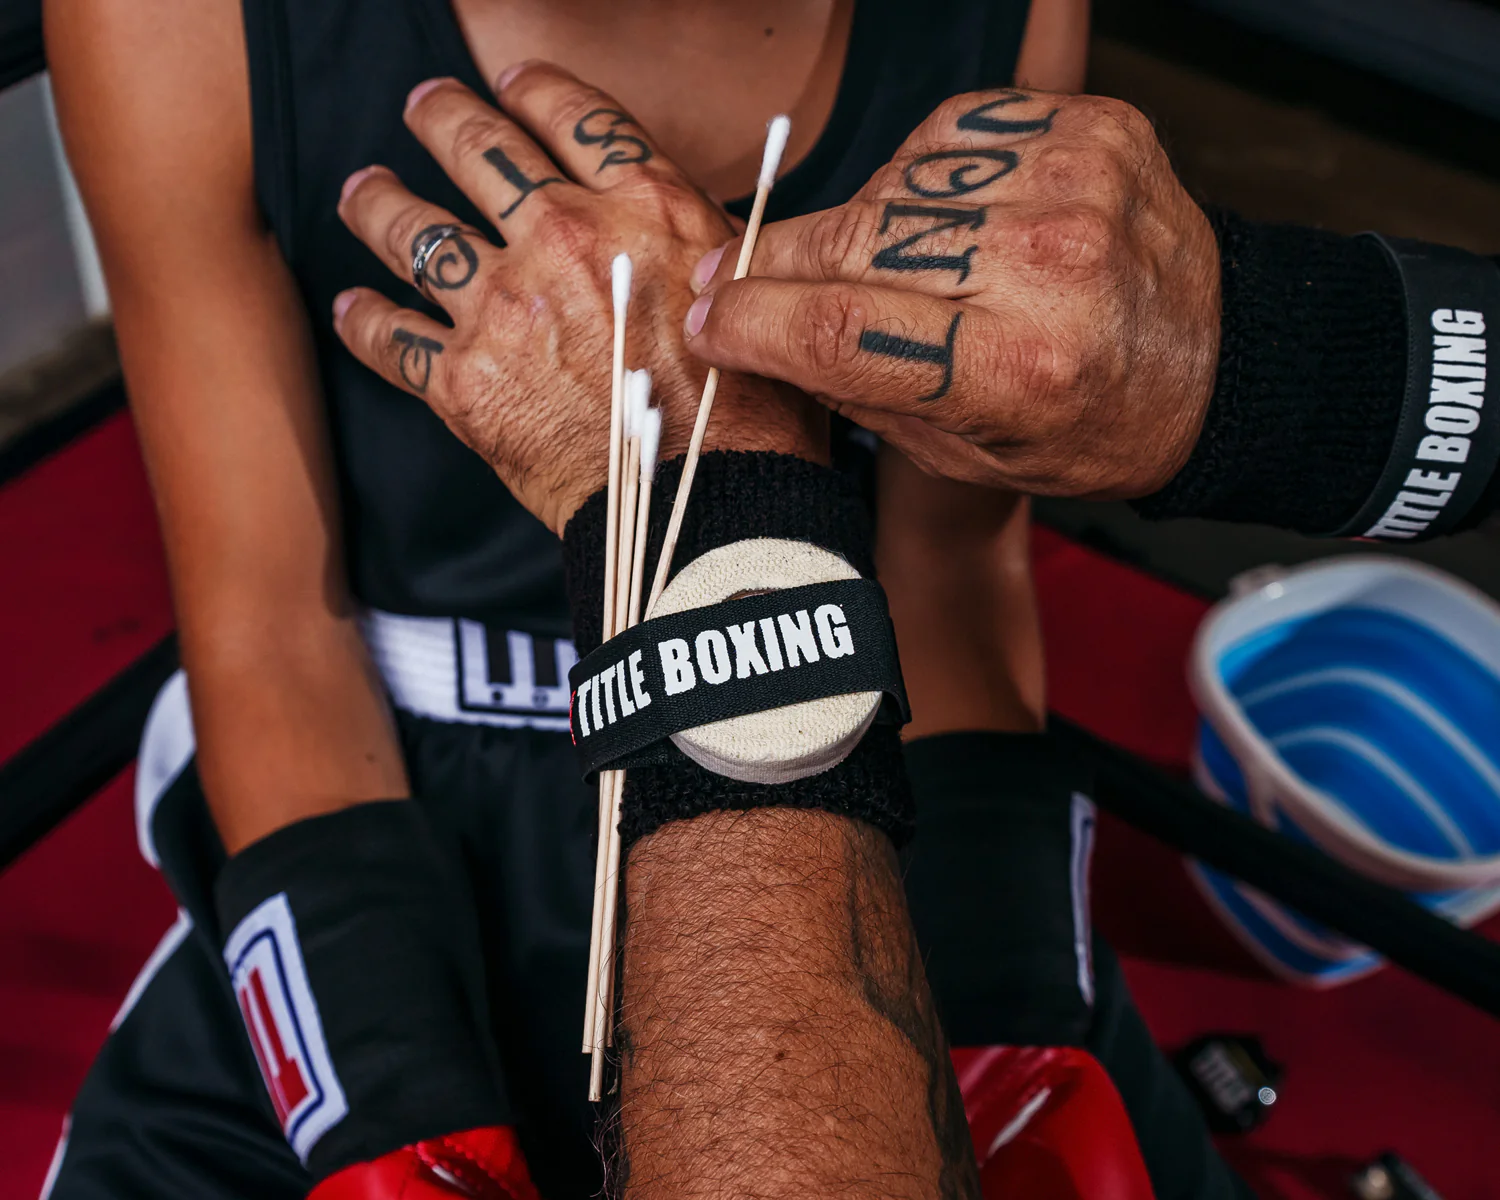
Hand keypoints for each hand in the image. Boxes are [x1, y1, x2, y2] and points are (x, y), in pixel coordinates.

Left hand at [333, 63, 822, 534]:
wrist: (705, 503)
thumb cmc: (748, 415)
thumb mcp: (750, 295)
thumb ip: (699, 244)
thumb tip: (675, 232)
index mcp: (642, 207)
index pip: (570, 116)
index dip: (530, 90)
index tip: (507, 84)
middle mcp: (564, 239)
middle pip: (478, 149)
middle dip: (441, 117)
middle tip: (422, 106)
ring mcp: (505, 306)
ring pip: (415, 231)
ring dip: (379, 203)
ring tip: (362, 190)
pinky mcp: (466, 380)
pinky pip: (394, 339)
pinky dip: (365, 322)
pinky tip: (350, 308)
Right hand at [683, 89, 1219, 498]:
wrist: (1217, 357)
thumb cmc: (1088, 422)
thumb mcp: (970, 455)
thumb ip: (860, 393)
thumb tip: (754, 332)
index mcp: (1019, 369)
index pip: (840, 328)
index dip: (750, 321)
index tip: (706, 321)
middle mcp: (1045, 263)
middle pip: (852, 243)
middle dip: (777, 268)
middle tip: (736, 284)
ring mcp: (1067, 180)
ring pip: (887, 187)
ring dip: (856, 228)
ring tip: (878, 269)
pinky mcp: (1078, 124)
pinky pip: (944, 138)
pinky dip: (919, 180)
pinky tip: (936, 220)